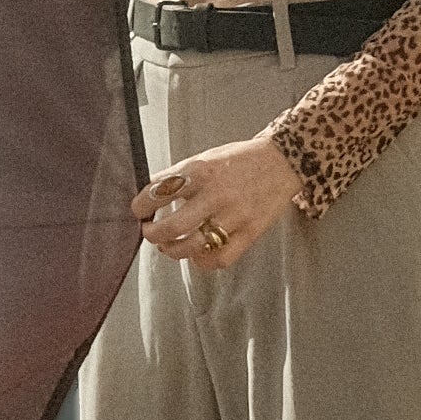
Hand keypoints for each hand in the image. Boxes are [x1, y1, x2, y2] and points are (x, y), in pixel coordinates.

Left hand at [132, 133, 300, 271]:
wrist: (282, 162)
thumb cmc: (237, 161)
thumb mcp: (203, 158)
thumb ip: (176, 176)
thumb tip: (147, 192)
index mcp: (200, 171)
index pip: (159, 192)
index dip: (140, 205)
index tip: (138, 210)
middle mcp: (217, 194)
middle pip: (173, 227)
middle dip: (152, 234)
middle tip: (149, 231)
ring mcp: (235, 216)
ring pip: (193, 246)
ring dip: (172, 250)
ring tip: (168, 245)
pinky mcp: (251, 232)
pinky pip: (220, 258)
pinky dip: (203, 261)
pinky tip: (197, 252)